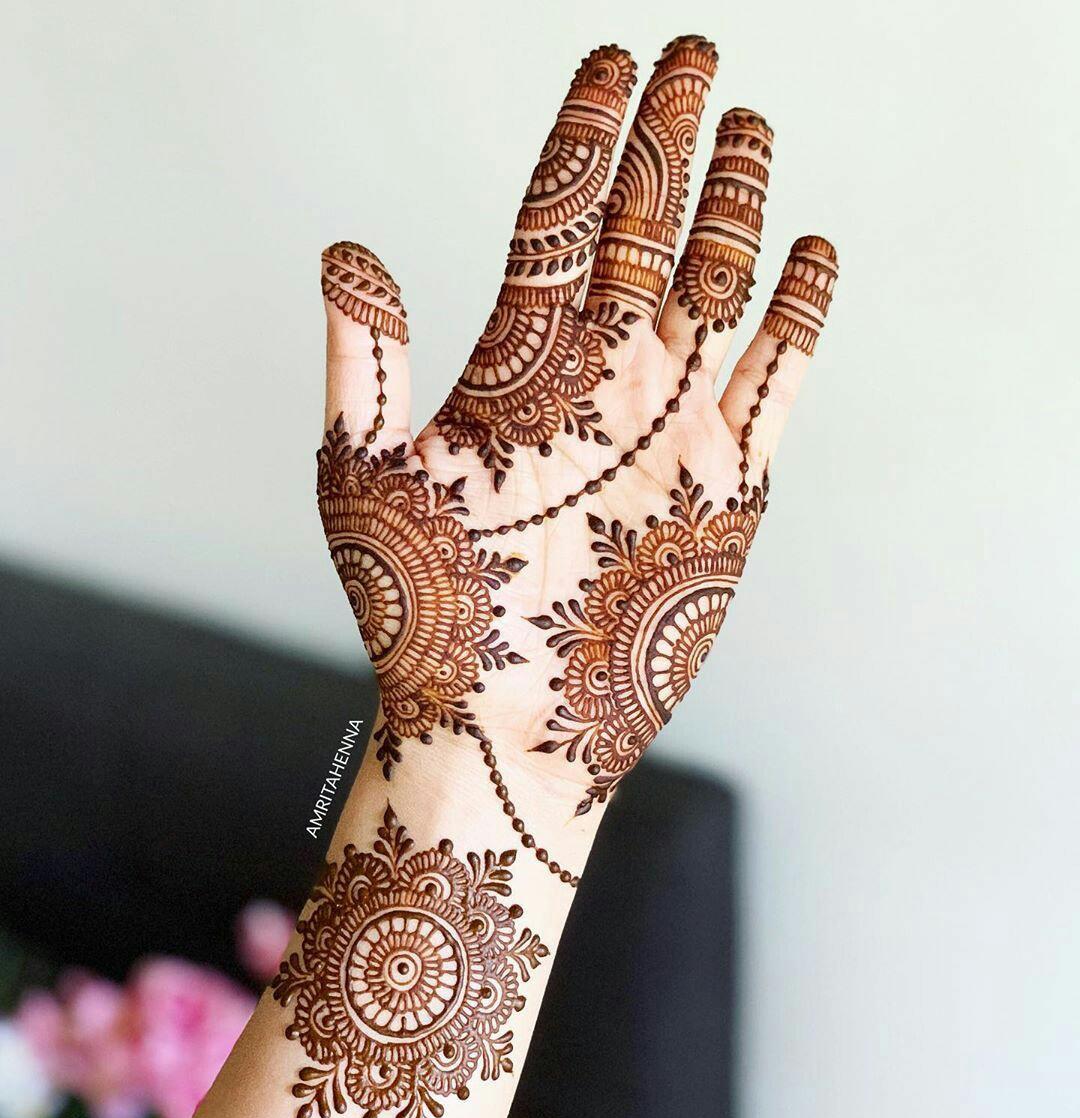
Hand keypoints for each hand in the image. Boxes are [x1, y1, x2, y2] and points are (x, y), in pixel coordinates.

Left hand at [317, 36, 836, 886]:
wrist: (509, 722)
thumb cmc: (429, 617)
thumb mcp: (368, 482)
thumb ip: (366, 365)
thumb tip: (344, 249)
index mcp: (517, 367)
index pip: (558, 220)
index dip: (586, 137)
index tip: (609, 62)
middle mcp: (598, 380)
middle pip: (640, 229)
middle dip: (666, 138)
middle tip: (690, 51)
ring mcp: (668, 425)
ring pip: (711, 284)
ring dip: (730, 205)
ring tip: (746, 124)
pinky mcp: (729, 480)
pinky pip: (775, 377)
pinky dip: (797, 315)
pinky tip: (810, 250)